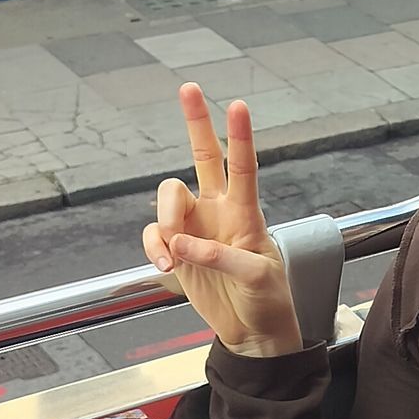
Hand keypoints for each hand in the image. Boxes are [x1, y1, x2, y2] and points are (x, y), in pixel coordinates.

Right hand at [141, 89, 302, 358]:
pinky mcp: (175, 249)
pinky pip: (153, 235)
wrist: (252, 331)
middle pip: (203, 157)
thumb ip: (222, 258)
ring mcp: (194, 227)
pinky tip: (166, 266)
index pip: (243, 166)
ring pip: (167, 198)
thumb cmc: (266, 299)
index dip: (239, 137)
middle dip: (196, 122)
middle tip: (189, 87)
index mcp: (246, 212)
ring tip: (171, 255)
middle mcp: (218, 210)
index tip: (238, 106)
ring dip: (162, 221)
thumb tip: (181, 245)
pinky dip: (152, 247)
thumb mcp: (257, 278)